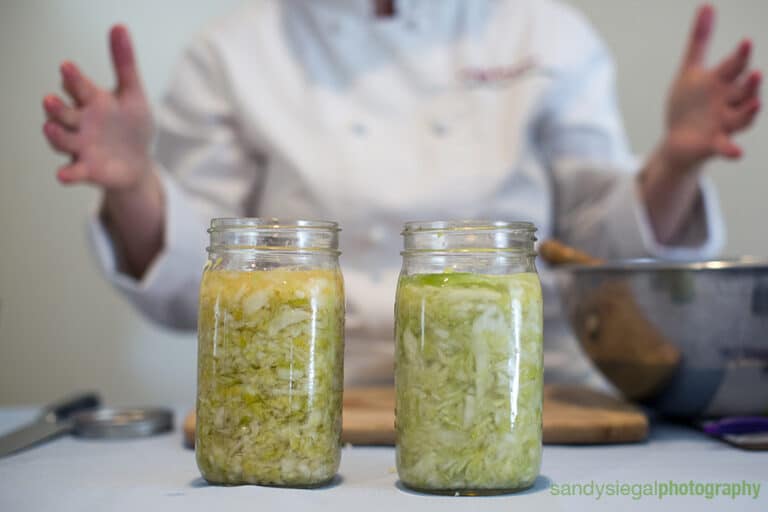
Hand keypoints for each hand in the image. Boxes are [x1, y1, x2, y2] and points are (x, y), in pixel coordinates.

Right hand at [42, 25, 152, 190]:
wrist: (137, 162)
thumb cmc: (132, 125)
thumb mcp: (133, 94)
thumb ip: (125, 64)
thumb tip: (119, 26)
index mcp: (91, 101)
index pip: (78, 86)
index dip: (72, 78)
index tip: (68, 67)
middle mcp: (79, 122)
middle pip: (63, 112)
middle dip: (56, 107)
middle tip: (50, 99)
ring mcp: (80, 146)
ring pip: (61, 139)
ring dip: (55, 135)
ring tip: (50, 128)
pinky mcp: (85, 169)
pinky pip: (73, 172)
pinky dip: (68, 174)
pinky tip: (63, 175)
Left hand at [641, 5, 760, 244]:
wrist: (678, 139)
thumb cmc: (688, 103)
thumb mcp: (690, 71)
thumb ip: (699, 41)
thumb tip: (707, 4)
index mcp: (722, 82)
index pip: (734, 66)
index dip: (740, 56)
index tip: (745, 42)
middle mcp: (729, 102)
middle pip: (744, 90)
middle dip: (750, 83)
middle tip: (755, 73)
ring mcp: (724, 124)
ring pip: (743, 117)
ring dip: (750, 111)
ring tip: (756, 102)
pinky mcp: (715, 143)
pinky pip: (726, 147)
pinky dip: (732, 150)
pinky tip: (738, 153)